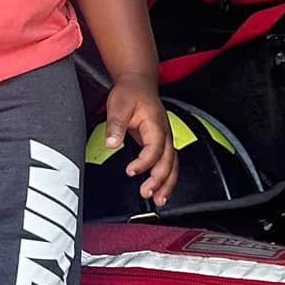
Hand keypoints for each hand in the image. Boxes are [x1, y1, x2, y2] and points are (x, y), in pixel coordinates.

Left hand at [104, 75, 177, 207]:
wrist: (139, 84)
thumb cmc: (131, 93)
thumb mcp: (118, 105)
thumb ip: (116, 125)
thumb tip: (112, 142)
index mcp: (156, 125)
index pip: (155, 148)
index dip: (145, 162)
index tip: (130, 171)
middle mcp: (165, 134)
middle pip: (169, 161)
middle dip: (160, 179)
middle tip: (147, 192)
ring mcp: (165, 140)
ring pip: (173, 165)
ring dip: (168, 184)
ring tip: (159, 200)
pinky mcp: (161, 144)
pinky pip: (169, 164)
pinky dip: (167, 179)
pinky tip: (161, 191)